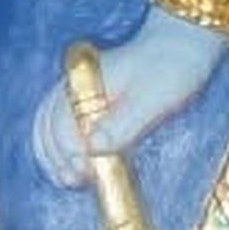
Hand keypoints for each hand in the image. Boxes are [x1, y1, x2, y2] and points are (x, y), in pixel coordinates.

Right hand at [31, 3, 223, 186]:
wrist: (181, 48)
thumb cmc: (171, 71)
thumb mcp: (154, 100)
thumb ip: (124, 124)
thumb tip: (93, 149)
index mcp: (86, 81)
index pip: (62, 125)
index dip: (71, 154)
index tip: (85, 174)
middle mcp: (74, 83)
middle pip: (47, 126)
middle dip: (56, 158)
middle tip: (72, 181)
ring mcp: (77, 89)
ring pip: (48, 125)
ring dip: (53, 154)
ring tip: (67, 179)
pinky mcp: (85, 98)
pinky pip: (60, 122)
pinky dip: (60, 145)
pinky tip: (72, 163)